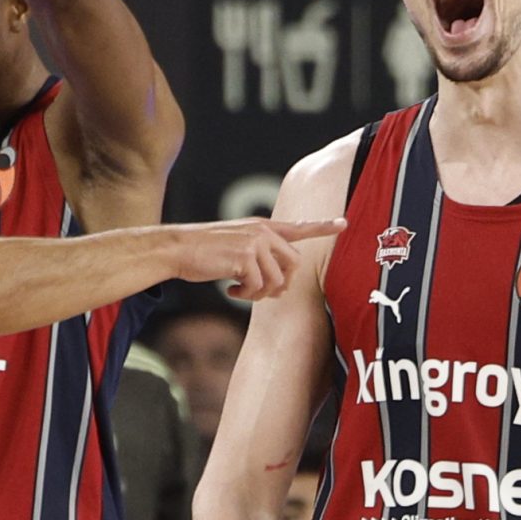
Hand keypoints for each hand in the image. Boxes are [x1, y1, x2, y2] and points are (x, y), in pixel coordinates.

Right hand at [170, 217, 344, 301]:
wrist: (177, 248)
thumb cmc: (204, 252)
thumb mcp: (236, 247)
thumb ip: (260, 257)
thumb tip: (280, 285)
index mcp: (262, 227)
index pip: (299, 226)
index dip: (323, 226)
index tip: (343, 223)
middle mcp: (263, 231)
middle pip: (294, 265)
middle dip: (280, 285)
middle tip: (258, 293)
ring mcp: (255, 242)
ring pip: (278, 280)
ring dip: (260, 294)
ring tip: (241, 292)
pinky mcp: (245, 256)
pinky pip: (258, 287)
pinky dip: (246, 296)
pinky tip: (231, 291)